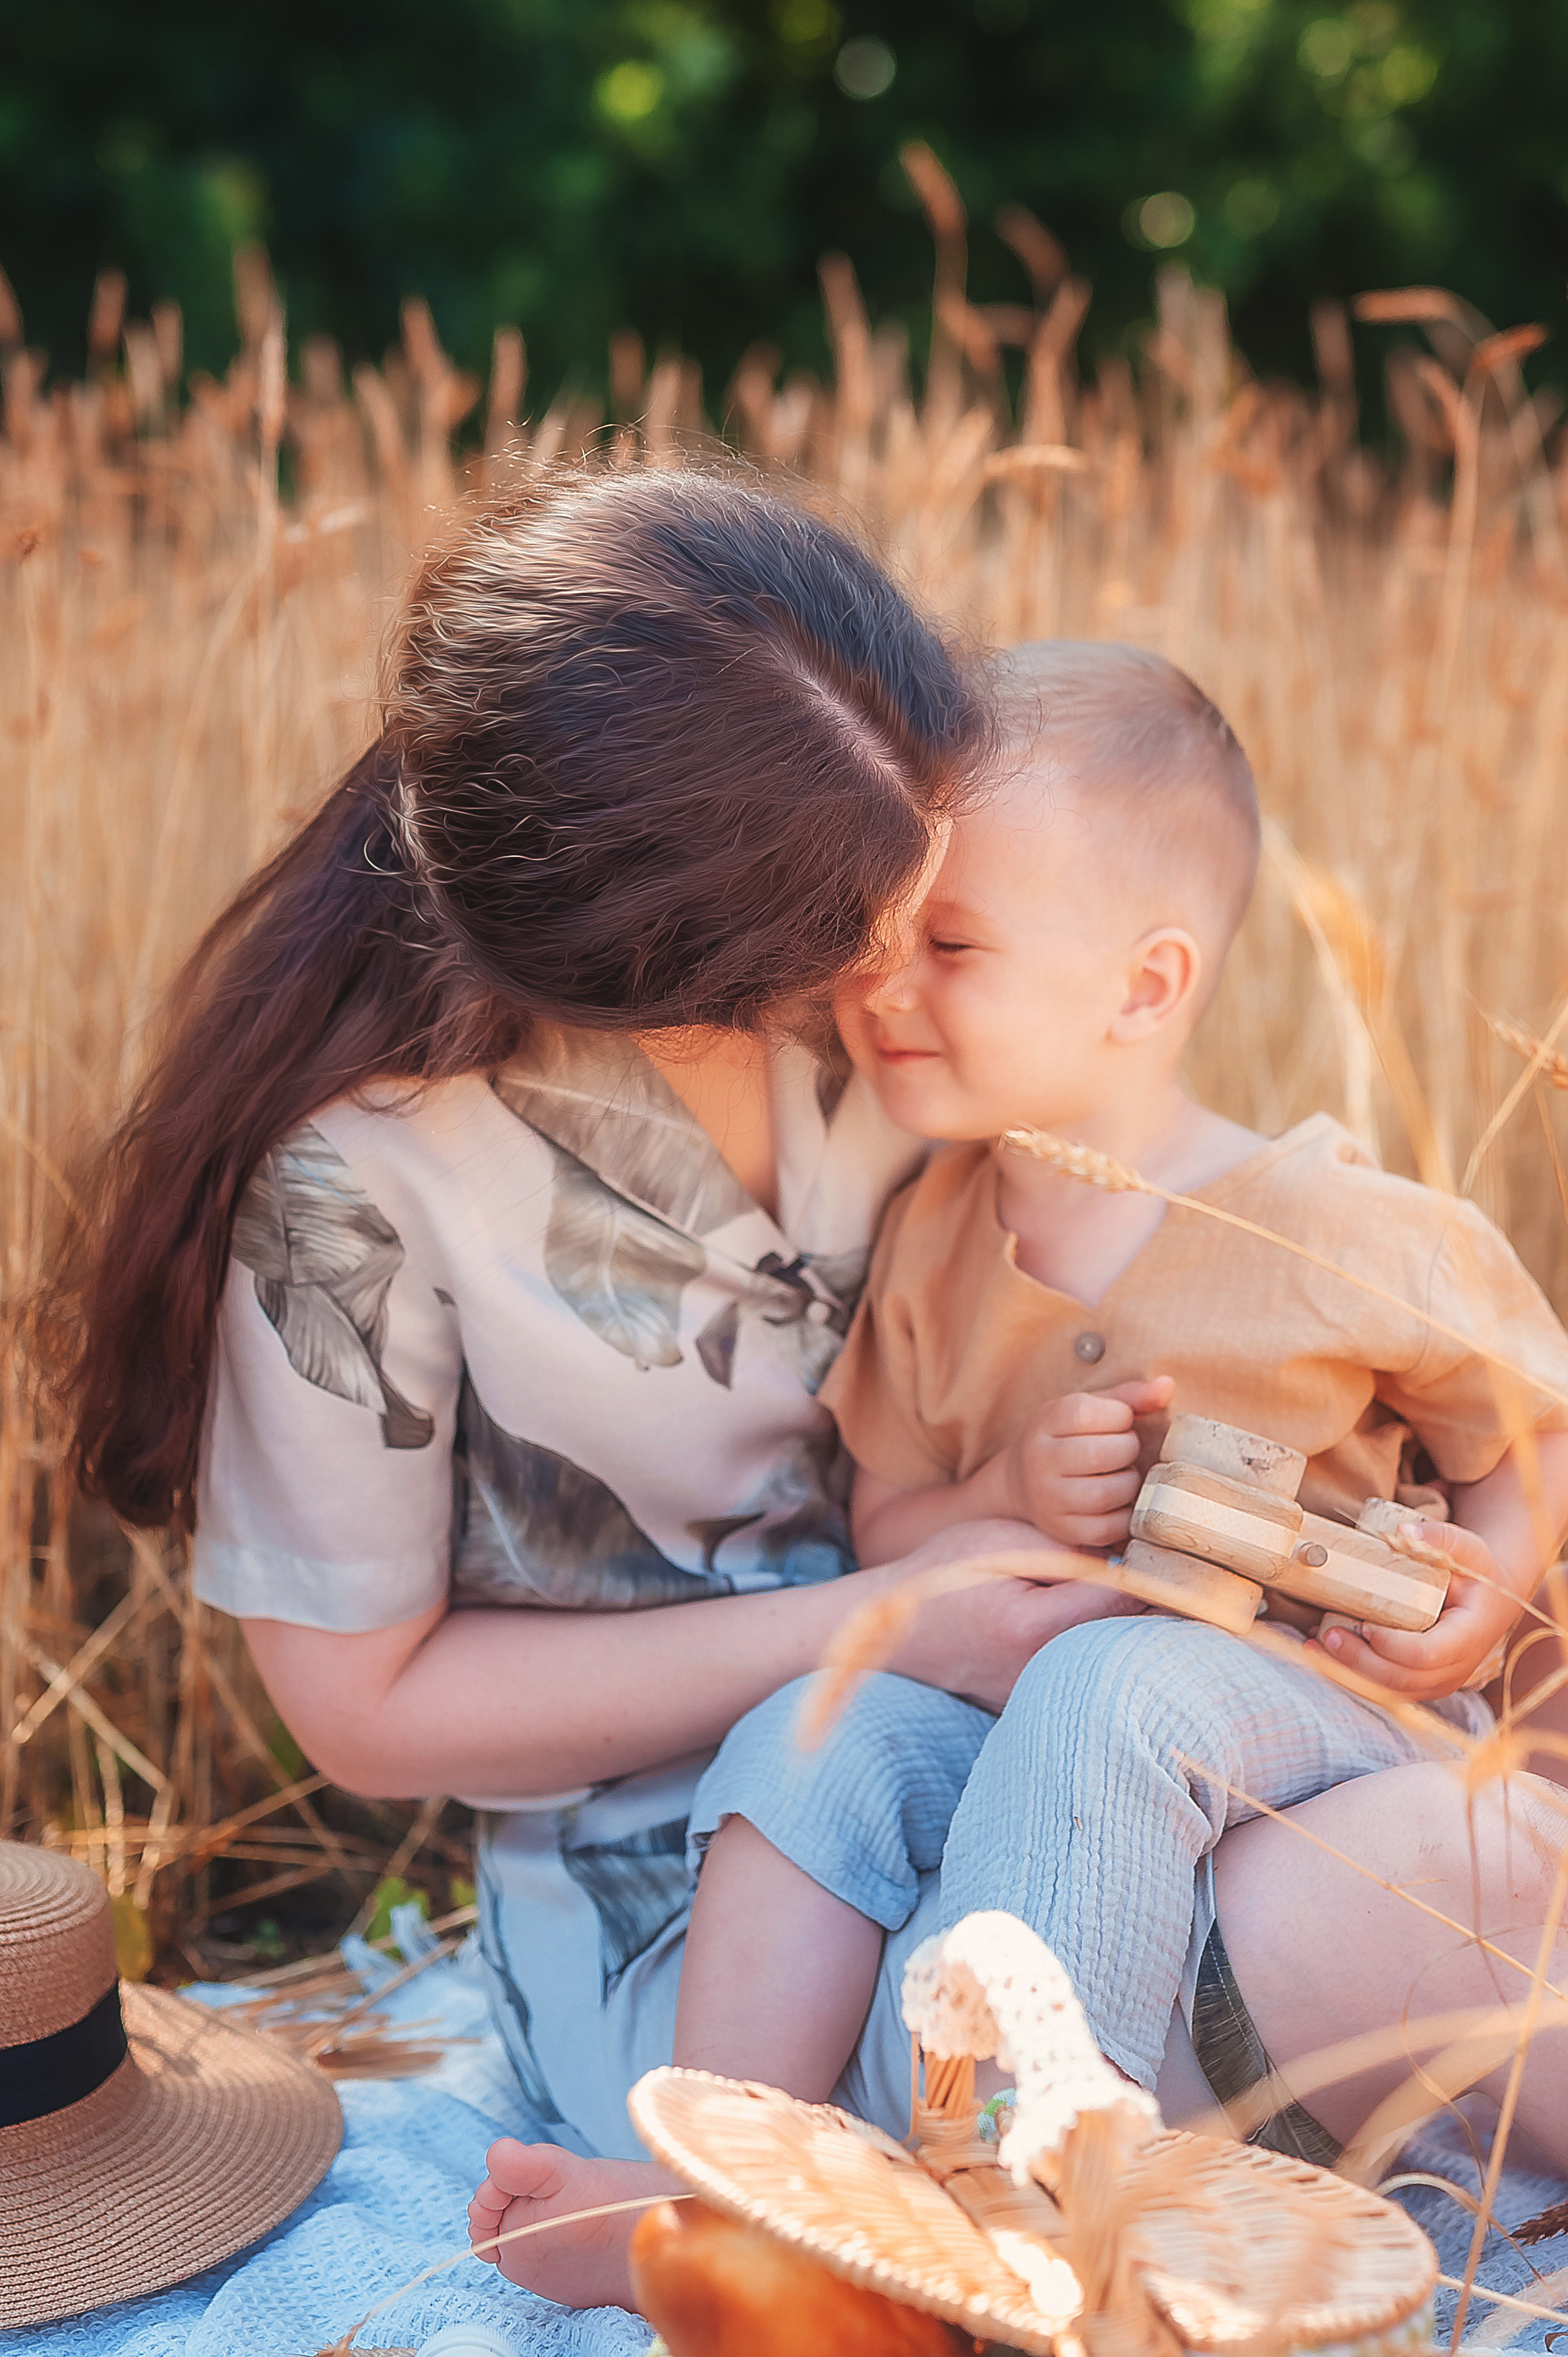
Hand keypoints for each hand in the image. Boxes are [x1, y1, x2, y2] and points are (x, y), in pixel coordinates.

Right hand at [875, 1518, 1144, 1712]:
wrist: (890, 1628)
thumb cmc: (944, 1573)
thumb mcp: (1004, 1540)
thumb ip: (1071, 1550)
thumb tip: (1133, 1564)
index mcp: (1033, 1627)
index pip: (1127, 1602)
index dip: (1152, 1574)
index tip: (1160, 1556)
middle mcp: (1040, 1673)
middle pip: (1127, 1642)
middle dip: (1149, 1610)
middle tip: (1164, 1580)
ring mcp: (1037, 1698)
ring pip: (1108, 1664)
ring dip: (1125, 1635)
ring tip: (1130, 1603)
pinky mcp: (1034, 1708)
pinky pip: (1083, 1678)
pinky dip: (1096, 1655)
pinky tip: (1092, 1630)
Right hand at [1006, 1377, 1174, 1550]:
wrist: (1023, 1483)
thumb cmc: (1069, 1438)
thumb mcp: (1091, 1408)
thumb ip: (1130, 1396)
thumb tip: (1168, 1385)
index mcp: (1046, 1421)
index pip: (1086, 1414)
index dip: (1119, 1416)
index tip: (1120, 1420)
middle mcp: (1040, 1460)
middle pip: (1100, 1454)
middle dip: (1127, 1449)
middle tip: (1124, 1449)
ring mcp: (1048, 1499)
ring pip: (1106, 1493)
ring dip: (1128, 1482)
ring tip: (1121, 1473)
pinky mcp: (1064, 1530)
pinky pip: (1108, 1528)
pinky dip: (1124, 1514)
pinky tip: (1118, 1500)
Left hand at [1306, 1518, 1521, 1700]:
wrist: (1488, 1601)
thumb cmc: (1475, 1571)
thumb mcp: (1466, 1548)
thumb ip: (1439, 1537)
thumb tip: (1404, 1530)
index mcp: (1470, 1635)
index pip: (1429, 1653)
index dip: (1394, 1646)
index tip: (1366, 1625)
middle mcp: (1456, 1667)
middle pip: (1404, 1679)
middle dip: (1361, 1662)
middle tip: (1328, 1636)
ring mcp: (1438, 1680)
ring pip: (1392, 1692)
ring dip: (1349, 1674)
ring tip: (1313, 1647)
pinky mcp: (1420, 1683)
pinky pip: (1385, 1690)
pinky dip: (1352, 1676)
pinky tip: (1324, 1653)